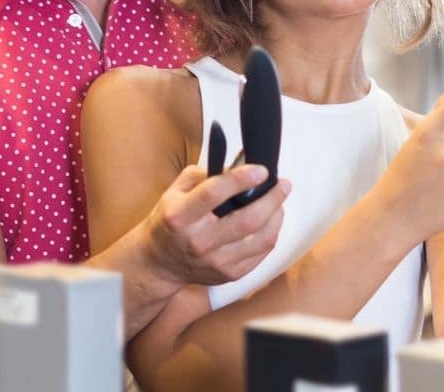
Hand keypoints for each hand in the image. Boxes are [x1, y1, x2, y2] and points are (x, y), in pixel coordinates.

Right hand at [138, 165, 290, 285]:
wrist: (160, 263)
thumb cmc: (170, 220)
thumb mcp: (175, 191)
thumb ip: (204, 175)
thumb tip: (240, 167)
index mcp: (180, 215)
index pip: (214, 193)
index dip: (242, 179)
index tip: (262, 170)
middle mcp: (198, 241)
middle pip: (247, 220)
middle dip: (272, 199)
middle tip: (283, 184)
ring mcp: (215, 261)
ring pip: (261, 239)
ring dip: (277, 216)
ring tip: (279, 202)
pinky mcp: (229, 274)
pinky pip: (262, 253)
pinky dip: (271, 233)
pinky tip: (270, 222)